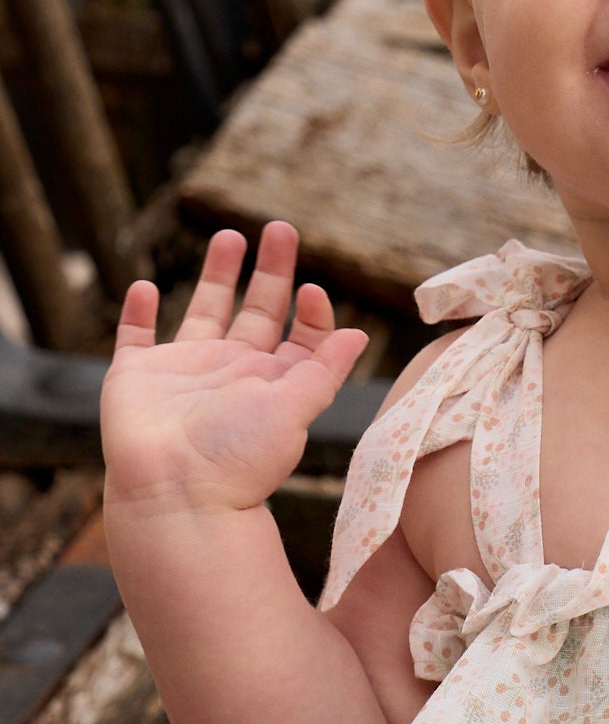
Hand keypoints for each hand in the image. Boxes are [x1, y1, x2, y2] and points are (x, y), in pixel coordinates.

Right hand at [101, 223, 367, 513]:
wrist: (176, 495)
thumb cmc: (241, 460)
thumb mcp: (296, 410)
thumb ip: (324, 371)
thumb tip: (357, 334)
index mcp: (274, 382)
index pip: (301, 336)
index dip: (312, 310)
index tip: (312, 290)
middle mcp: (233, 372)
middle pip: (258, 310)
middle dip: (270, 270)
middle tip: (280, 228)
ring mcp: (184, 372)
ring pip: (204, 312)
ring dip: (216, 275)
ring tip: (230, 237)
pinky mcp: (137, 376)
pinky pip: (135, 337)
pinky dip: (137, 312)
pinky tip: (144, 286)